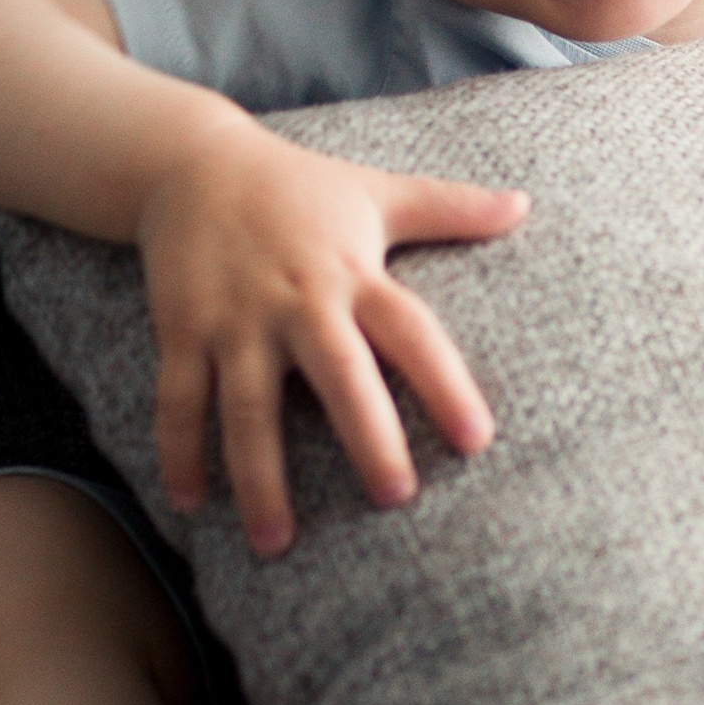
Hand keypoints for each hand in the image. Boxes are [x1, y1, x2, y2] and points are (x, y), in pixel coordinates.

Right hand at [136, 122, 528, 550]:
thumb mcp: (375, 190)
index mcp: (353, 273)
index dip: (445, 384)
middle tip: (395, 497)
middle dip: (366, 436)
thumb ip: (450, 206)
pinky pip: (179, 400)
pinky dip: (179, 452)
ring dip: (260, 476)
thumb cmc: (298, 186)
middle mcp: (298, 301)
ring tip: (277, 544)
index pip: (411, 333)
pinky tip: (191, 506)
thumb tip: (524, 203)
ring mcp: (236, 320)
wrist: (190, 160)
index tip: (479, 440)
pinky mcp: (182, 330)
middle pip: (339, 374)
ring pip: (248, 407)